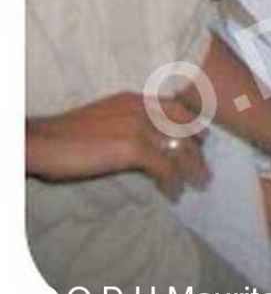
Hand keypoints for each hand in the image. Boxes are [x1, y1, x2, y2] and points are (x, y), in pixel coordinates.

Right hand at [26, 92, 209, 200]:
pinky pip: (165, 167)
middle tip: (204, 168)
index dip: (194, 123)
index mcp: (136, 99)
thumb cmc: (67, 135)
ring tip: (199, 183)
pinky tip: (174, 194)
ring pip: (180, 148)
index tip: (203, 139)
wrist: (43, 141)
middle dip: (198, 149)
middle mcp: (143, 108)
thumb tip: (147, 143)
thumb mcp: (106, 118)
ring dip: (193, 169)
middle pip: (185, 127)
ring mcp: (140, 126)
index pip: (177, 107)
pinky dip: (172, 182)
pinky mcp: (134, 148)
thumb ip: (129, 123)